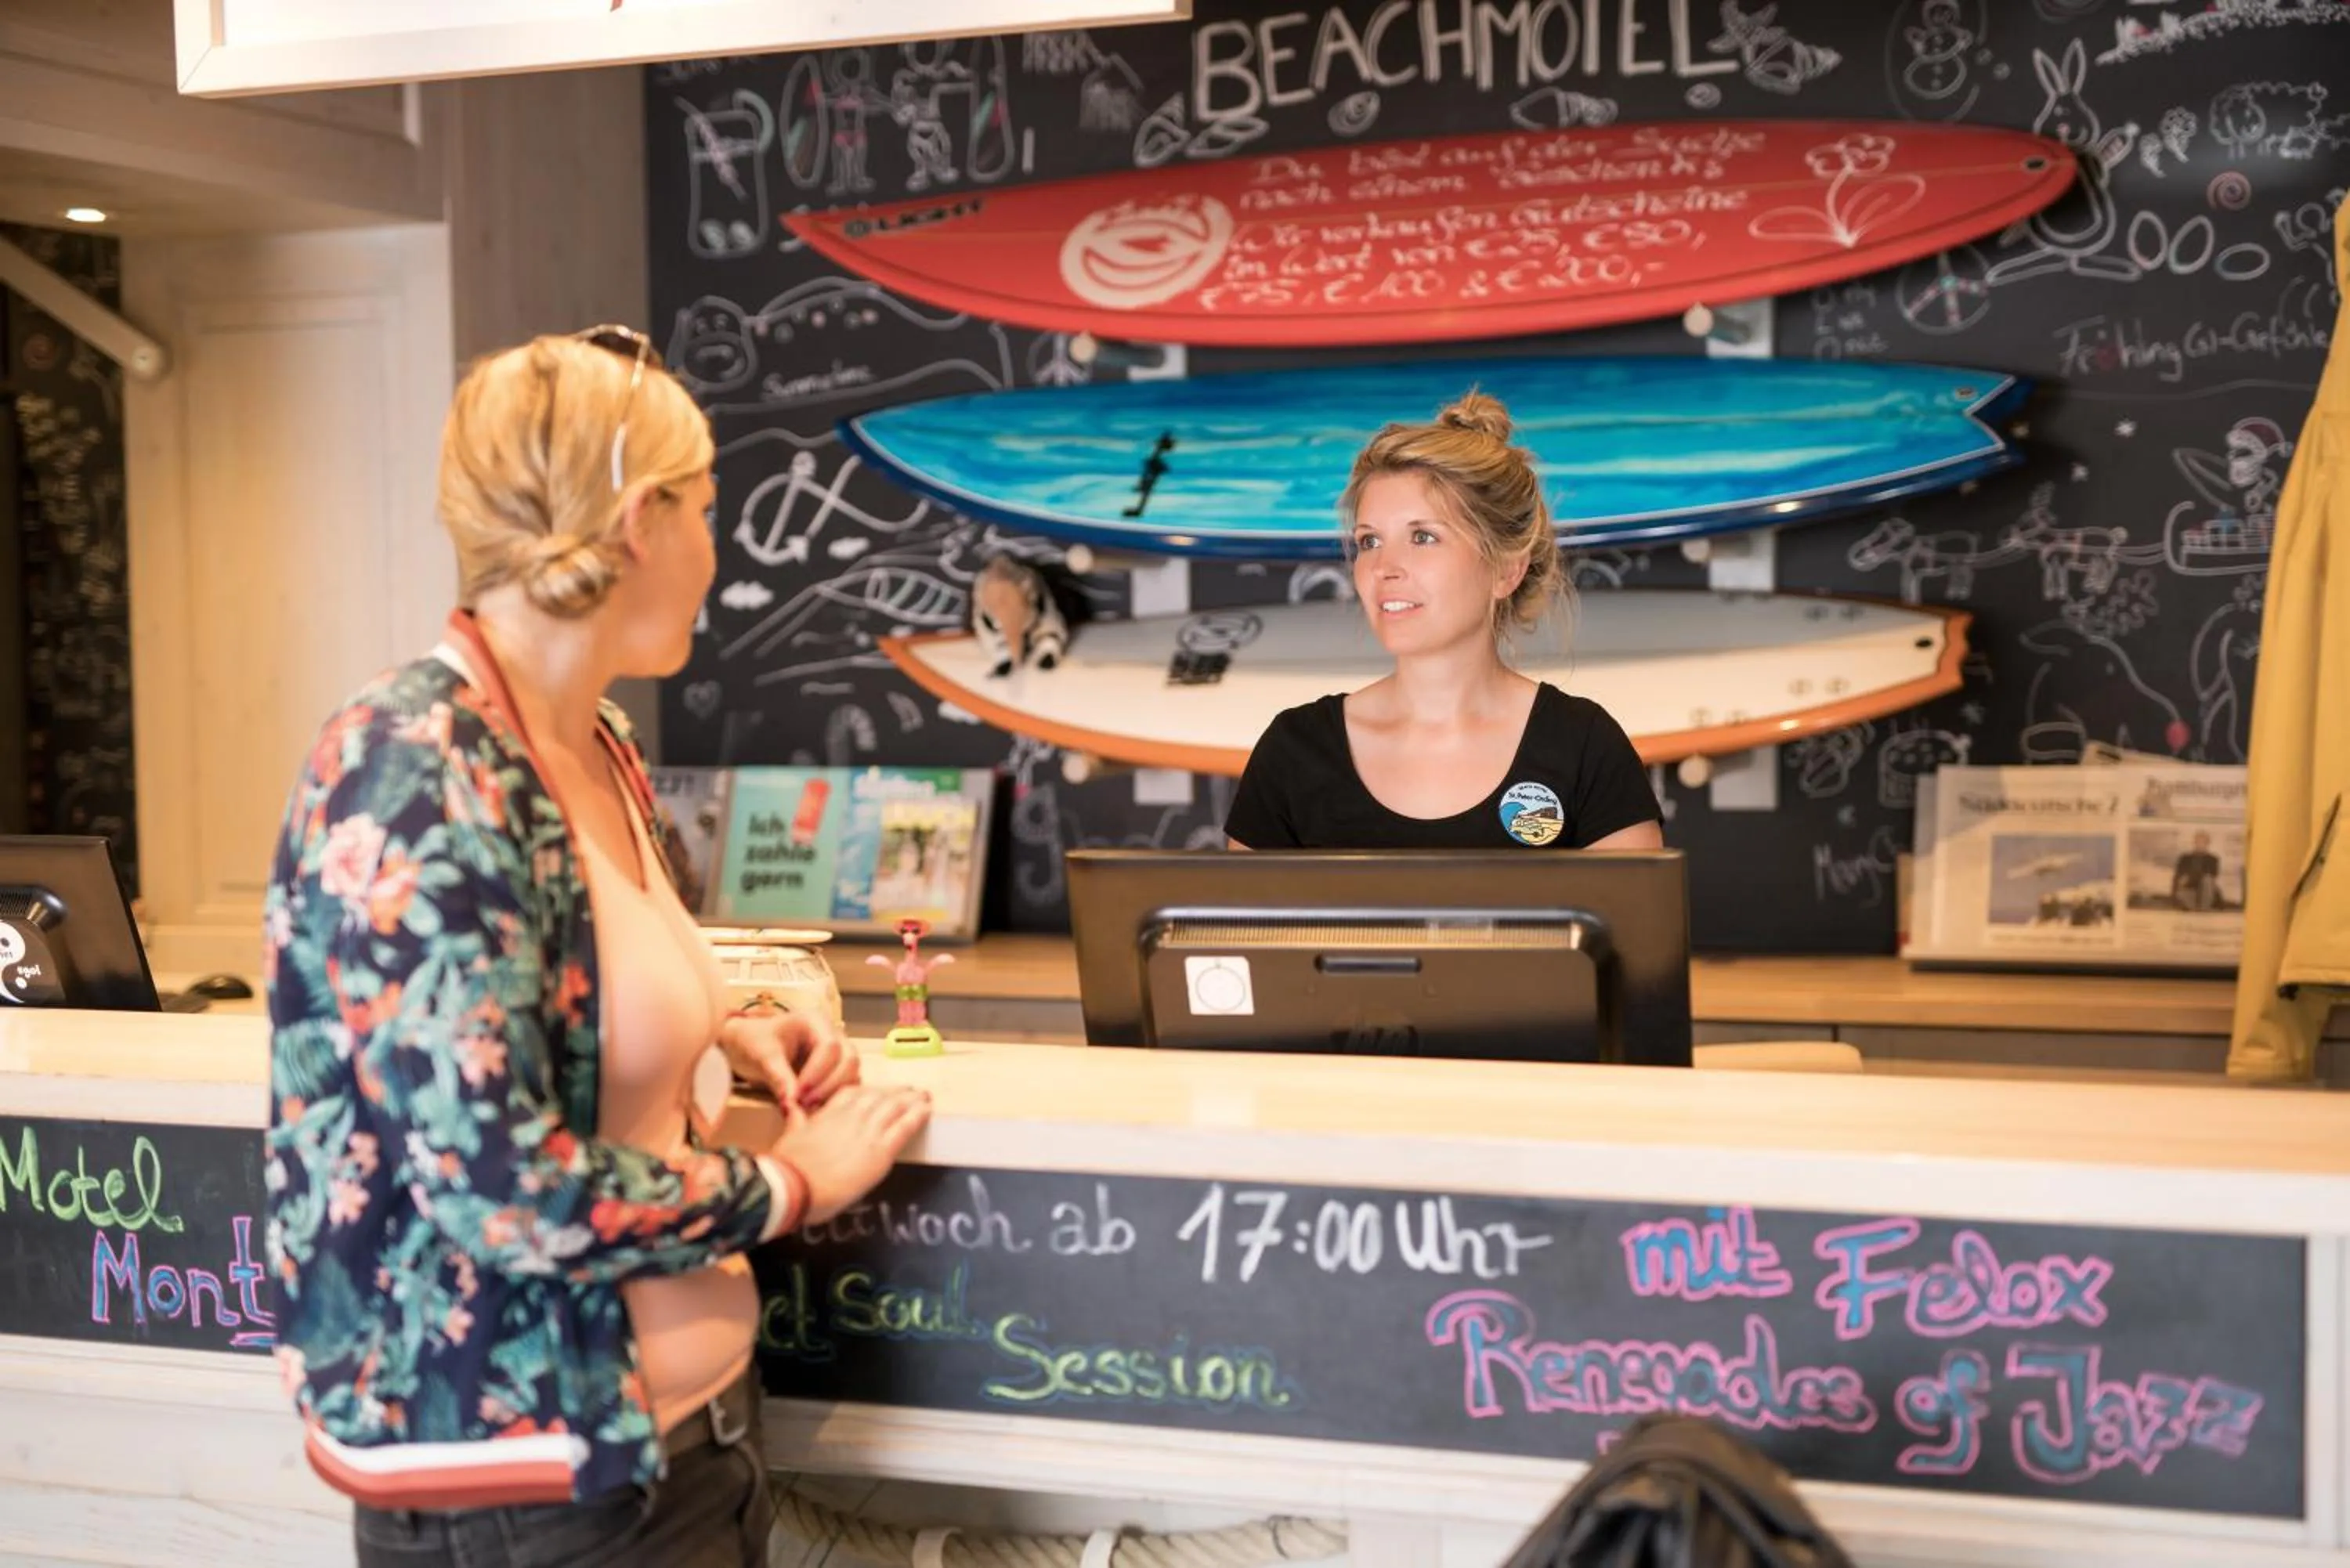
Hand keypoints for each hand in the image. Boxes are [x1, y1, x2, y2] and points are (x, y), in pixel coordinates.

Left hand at [721, 1006, 860, 1109]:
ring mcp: (837, 1054)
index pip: (830, 1047)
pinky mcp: (834, 1072)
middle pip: (850, 1060)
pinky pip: (845, 1087)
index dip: (818, 1073)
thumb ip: (779, 1077)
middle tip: (805, 1104)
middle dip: (829, 1085)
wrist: (744, 1047)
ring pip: (852, 1075)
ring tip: (807, 1109)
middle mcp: (832, 1034)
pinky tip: (814, 1110)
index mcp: (815, 1021)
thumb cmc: (752, 1042)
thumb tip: (791, 1102)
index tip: (798, 1094)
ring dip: (834, 1094)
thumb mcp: (762, 1056)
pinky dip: (834, 1100)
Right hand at [773, 1084, 931, 1225]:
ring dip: (912, 1100)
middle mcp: (850, 1117)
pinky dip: (918, 1116)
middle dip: (895, 1092)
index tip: (878, 1090)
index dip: (869, 1091)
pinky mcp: (881, 1151)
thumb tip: (792, 1106)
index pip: (853, 1093)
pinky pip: (905, 1126)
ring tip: (924, 1098)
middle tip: (910, 1091)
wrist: (794, 1186)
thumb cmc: (787, 1168)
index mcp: (827, 1113)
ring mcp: (867, 1132)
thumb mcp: (788, 1136)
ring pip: (895, 1107)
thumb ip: (796, 1120)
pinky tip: (928, 1111)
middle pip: (878, 1096)